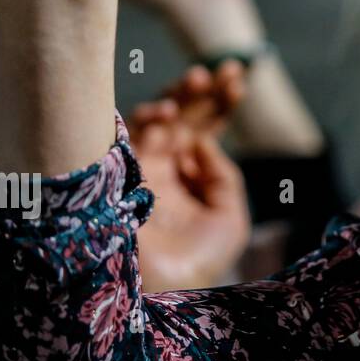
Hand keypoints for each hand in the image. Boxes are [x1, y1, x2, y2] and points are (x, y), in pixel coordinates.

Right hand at [130, 62, 250, 291]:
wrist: (168, 290)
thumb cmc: (201, 261)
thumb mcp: (229, 216)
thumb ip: (222, 175)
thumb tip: (204, 141)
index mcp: (190, 176)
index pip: (205, 128)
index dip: (220, 102)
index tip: (239, 78)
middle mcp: (164, 168)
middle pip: (183, 117)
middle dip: (202, 91)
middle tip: (224, 69)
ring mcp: (141, 170)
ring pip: (156, 118)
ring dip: (178, 95)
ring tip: (199, 80)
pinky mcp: (120, 175)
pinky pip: (130, 137)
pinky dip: (148, 120)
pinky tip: (168, 114)